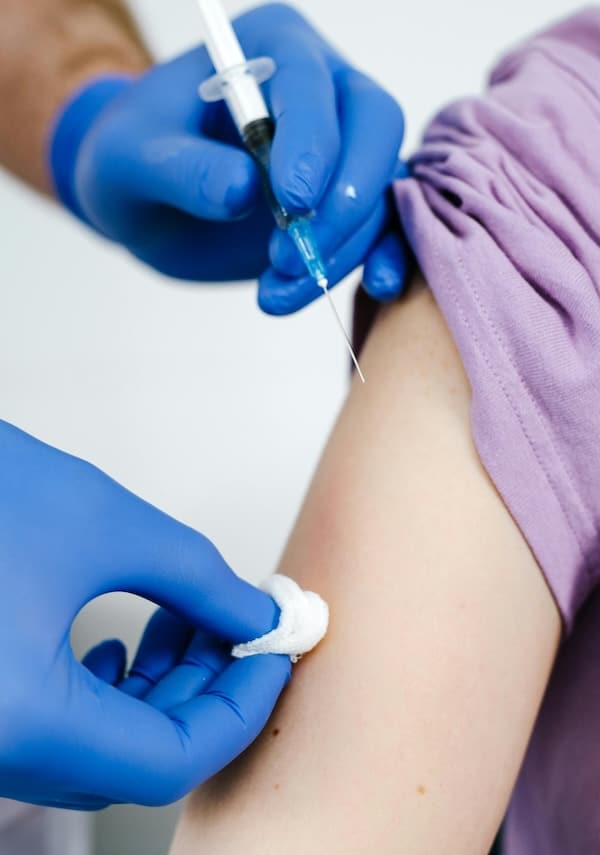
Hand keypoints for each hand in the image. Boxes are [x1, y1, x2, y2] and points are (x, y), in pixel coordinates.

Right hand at [0, 420, 289, 808]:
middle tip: (242, 628)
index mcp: (19, 719)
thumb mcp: (101, 525)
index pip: (167, 762)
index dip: (239, 708)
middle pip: (136, 756)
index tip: (273, 656)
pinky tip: (125, 642)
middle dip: (205, 690)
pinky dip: (110, 694)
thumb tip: (256, 616)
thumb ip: (196, 578)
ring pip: (100, 745)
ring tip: (193, 619)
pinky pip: (57, 729)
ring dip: (162, 688)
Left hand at [48, 3, 407, 311]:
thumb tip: (240, 190)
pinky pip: (383, 229)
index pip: (312, 83)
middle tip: (294, 256)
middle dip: (345, 199)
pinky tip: (375, 289)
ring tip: (275, 293)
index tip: (294, 202)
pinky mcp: (344, 205)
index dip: (313, 142)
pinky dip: (383, 260)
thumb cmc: (133, 156)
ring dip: (339, 251)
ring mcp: (342, 150)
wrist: (145, 200)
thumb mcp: (131, 157)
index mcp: (271, 48)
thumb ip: (180, 168)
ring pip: (378, 191)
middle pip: (375, 128)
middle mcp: (322, 91)